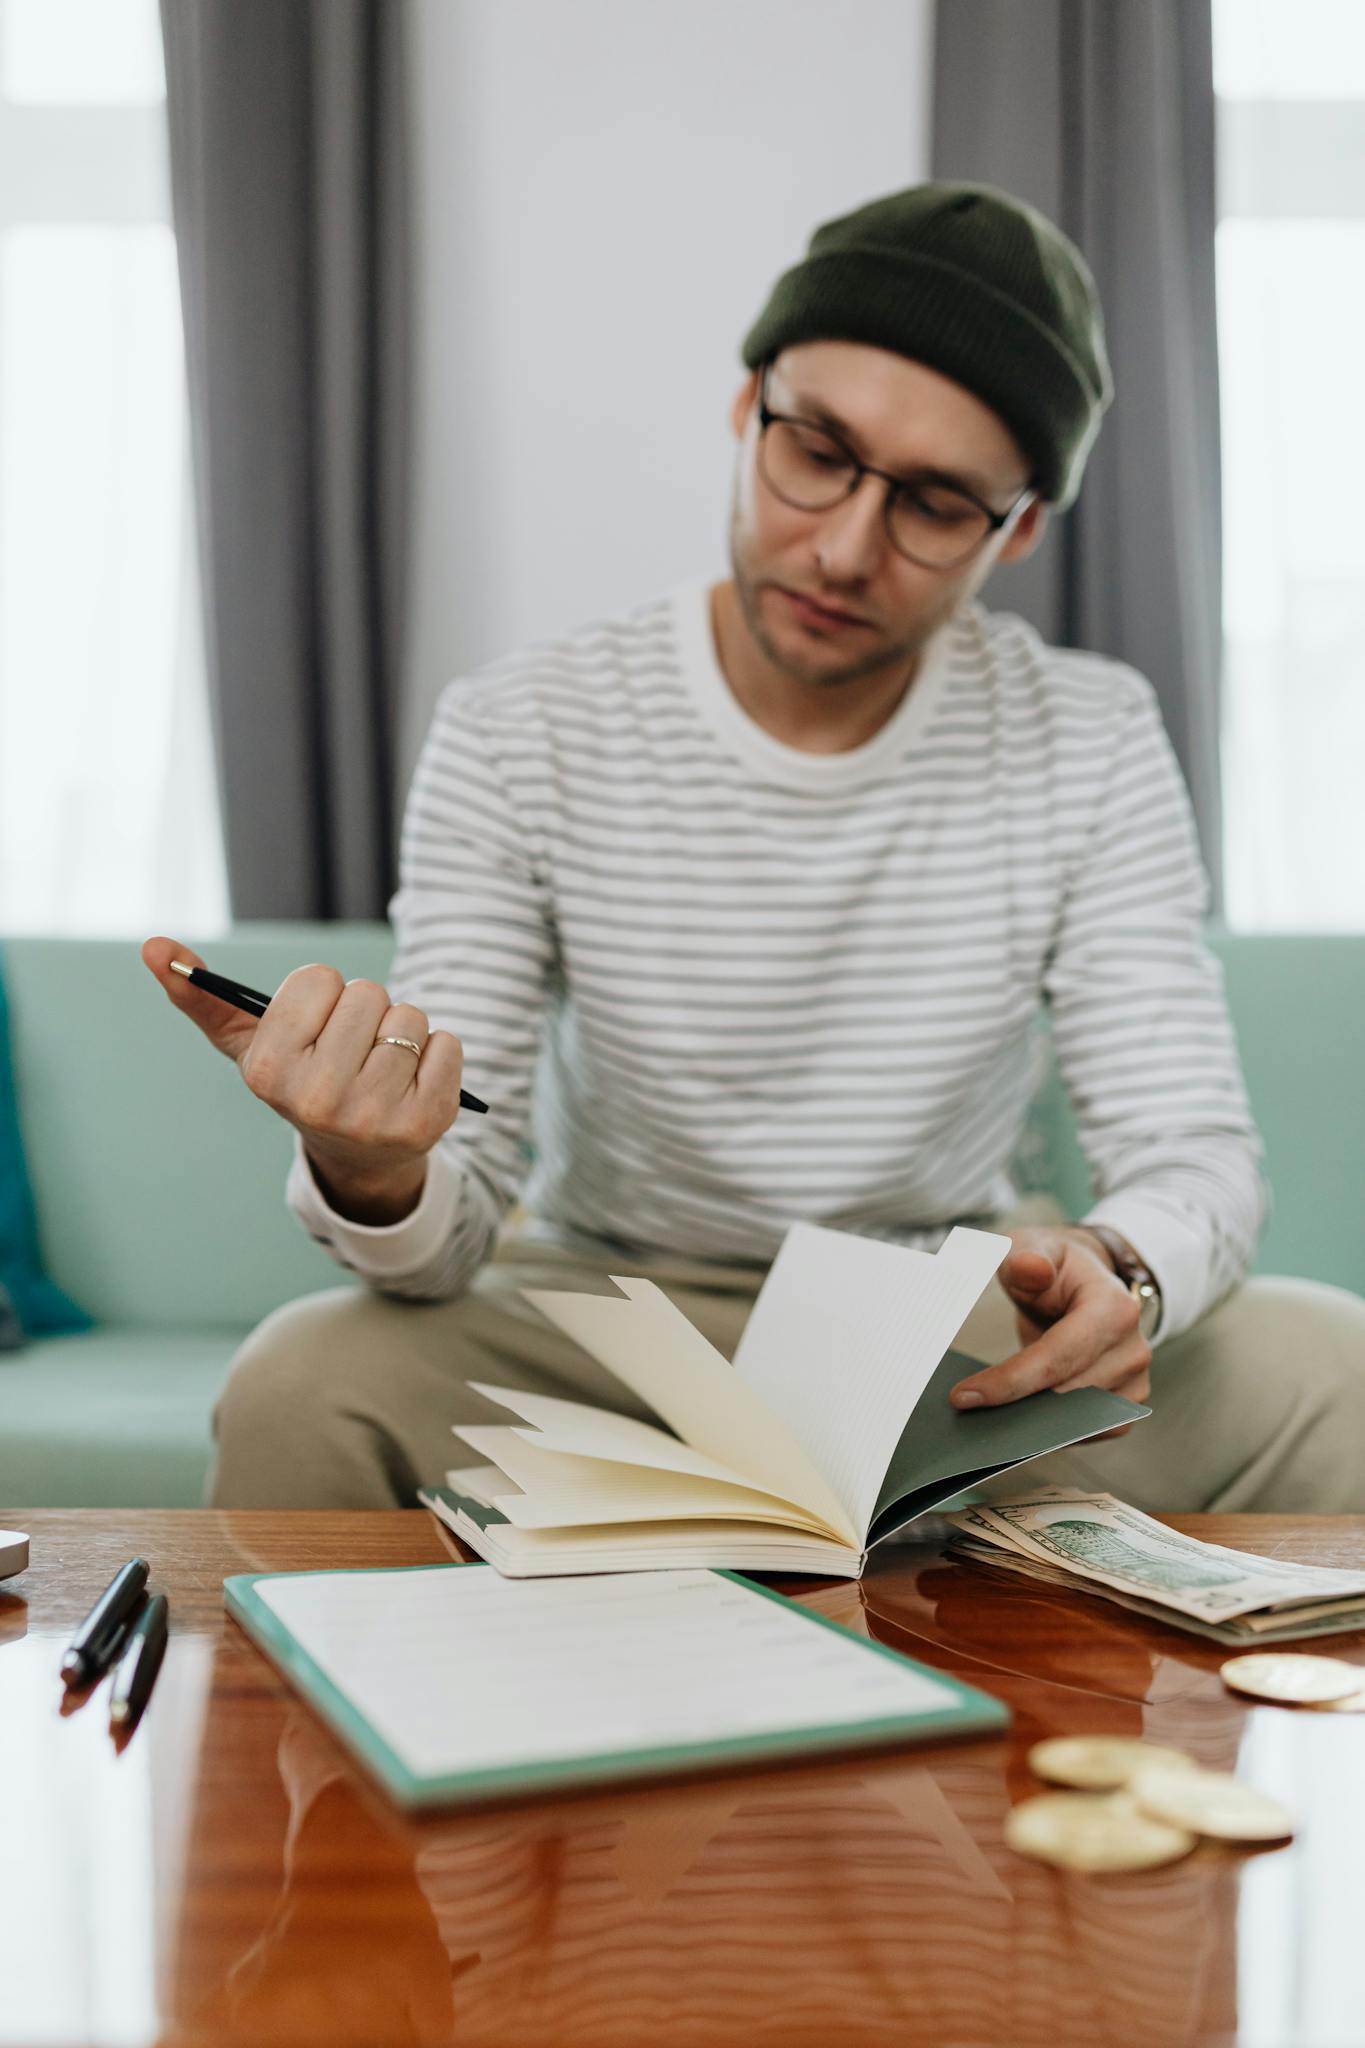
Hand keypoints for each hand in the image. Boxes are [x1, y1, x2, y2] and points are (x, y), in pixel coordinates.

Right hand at [141, 936, 465, 1217]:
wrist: (360, 1154)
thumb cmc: (302, 1078)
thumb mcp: (250, 1043)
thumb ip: (204, 996)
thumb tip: (153, 945)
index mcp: (270, 1071)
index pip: (318, 978)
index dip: (322, 993)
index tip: (315, 1025)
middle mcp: (317, 1099)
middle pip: (368, 993)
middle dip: (366, 1010)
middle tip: (354, 1049)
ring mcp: (373, 1115)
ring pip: (410, 1016)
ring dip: (403, 1030)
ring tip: (383, 1064)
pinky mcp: (426, 1123)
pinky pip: (449, 1044)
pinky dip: (439, 1051)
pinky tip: (416, 1079)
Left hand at [949, 1224, 1150, 1432]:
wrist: (1081, 1283)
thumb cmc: (1053, 1266)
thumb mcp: (1030, 1246)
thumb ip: (1025, 1256)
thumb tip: (1032, 1269)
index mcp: (1114, 1306)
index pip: (1059, 1356)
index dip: (1011, 1380)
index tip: (966, 1396)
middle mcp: (1132, 1347)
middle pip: (1067, 1394)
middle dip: (1016, 1405)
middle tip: (968, 1408)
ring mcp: (1135, 1380)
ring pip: (1079, 1420)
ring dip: (1033, 1422)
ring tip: (989, 1413)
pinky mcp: (1127, 1403)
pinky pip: (1090, 1432)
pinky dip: (1055, 1431)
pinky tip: (1021, 1416)